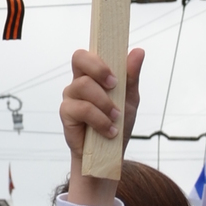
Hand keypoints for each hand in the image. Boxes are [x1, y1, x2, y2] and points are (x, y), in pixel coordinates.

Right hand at [59, 46, 143, 192]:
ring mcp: (70, 97)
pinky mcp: (66, 114)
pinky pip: (82, 109)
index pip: (87, 53)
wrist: (109, 154)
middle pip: (79, 58)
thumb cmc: (118, 122)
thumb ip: (131, 76)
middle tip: (114, 86)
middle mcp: (78, 82)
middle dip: (99, 69)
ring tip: (116, 118)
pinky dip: (100, 120)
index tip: (115, 75)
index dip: (98, 57)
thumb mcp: (129, 99)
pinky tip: (109, 130)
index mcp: (92, 74)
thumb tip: (138, 51)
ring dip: (104, 102)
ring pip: (84, 85)